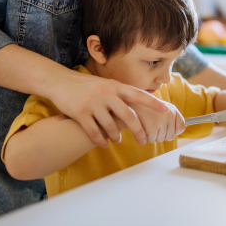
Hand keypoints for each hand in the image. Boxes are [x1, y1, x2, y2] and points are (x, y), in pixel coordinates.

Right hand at [48, 70, 167, 147]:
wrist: (59, 81)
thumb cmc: (86, 85)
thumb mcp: (105, 84)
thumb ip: (120, 93)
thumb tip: (138, 104)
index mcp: (115, 86)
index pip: (138, 95)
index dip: (153, 103)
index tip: (166, 110)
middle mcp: (106, 93)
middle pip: (128, 115)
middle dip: (138, 130)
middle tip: (144, 140)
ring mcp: (93, 103)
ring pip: (110, 126)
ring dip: (116, 136)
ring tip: (118, 140)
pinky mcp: (80, 113)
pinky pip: (94, 132)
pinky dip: (100, 140)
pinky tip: (104, 144)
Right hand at [128, 101, 184, 142]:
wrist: (128, 102)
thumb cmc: (144, 107)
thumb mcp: (160, 107)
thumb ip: (172, 118)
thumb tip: (179, 131)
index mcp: (172, 109)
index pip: (181, 127)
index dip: (174, 130)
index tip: (166, 128)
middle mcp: (169, 114)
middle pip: (170, 136)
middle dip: (161, 134)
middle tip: (152, 124)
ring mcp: (161, 121)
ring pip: (160, 139)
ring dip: (152, 136)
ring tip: (146, 124)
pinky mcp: (152, 128)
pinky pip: (151, 140)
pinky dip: (145, 137)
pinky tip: (141, 127)